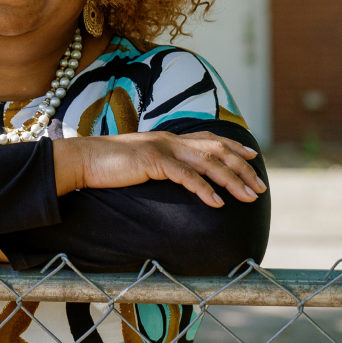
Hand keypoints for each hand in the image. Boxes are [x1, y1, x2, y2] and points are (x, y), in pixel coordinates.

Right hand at [53, 132, 265, 208]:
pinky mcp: (152, 161)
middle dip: (242, 168)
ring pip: (208, 162)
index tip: (253, 156)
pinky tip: (217, 203)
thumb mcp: (138, 162)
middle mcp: (169, 139)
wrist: (82, 159)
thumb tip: (171, 175)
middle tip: (260, 187)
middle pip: (217, 150)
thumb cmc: (107, 165)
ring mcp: (161, 148)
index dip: (233, 147)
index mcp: (167, 139)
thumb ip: (158, 164)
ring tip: (249, 197)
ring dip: (232, 181)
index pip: (208, 139)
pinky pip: (186, 176)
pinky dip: (205, 190)